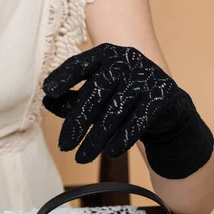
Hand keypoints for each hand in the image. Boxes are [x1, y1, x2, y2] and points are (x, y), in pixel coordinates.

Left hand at [43, 43, 178, 162]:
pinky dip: (123, 138)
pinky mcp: (162, 94)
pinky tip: (111, 153)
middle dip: (78, 121)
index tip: (48, 91)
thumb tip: (47, 102)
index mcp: (106, 55)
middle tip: (64, 146)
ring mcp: (146, 75)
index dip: (65, 77)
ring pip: (116, 109)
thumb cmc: (123, 101)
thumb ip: (73, 98)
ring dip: (97, 137)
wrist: (166, 109)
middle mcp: (126, 60)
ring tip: (82, 158)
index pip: (81, 64)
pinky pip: (139, 119)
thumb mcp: (98, 97)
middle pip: (97, 91)